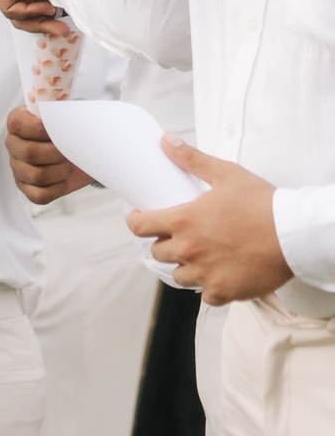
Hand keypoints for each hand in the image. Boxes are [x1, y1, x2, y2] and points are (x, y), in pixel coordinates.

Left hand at [0, 0, 64, 31]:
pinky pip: (10, 10)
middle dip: (44, 25)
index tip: (62, 28)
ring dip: (39, 20)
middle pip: (24, 16)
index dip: (46, 22)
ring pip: (17, 16)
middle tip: (62, 30)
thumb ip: (54, 11)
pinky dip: (29, 11)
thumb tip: (62, 30)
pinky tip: (46, 6)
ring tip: (55, 15)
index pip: (32, 11)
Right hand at [4, 105, 93, 204]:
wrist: (80, 152)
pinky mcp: (26, 188)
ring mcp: (18, 168)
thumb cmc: (70, 132)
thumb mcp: (68, 116)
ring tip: (67, 165)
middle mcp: (13, 145)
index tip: (58, 129)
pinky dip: (57, 188)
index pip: (17, 124)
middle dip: (56, 154)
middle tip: (68, 151)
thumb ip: (63, 112)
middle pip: (29, 153)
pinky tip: (62, 179)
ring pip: (37, 175)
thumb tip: (70, 118)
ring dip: (60, 171)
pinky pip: (40, 194)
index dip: (39, 129)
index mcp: (18, 123)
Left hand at [131, 136, 294, 303]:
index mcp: (183, 221)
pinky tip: (221, 274)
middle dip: (166, 244)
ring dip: (186, 267)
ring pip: (179, 276)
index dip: (138, 222)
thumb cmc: (263, 203)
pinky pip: (205, 295)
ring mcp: (205, 273)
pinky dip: (210, 287)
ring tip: (202, 256)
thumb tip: (166, 140)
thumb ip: (192, 159)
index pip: (139, 226)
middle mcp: (189, 250)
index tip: (144, 220)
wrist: (296, 234)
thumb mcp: (226, 174)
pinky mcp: (224, 291)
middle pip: (158, 253)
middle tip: (182, 237)